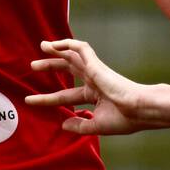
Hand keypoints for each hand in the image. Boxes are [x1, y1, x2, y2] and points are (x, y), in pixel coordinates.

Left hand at [25, 39, 154, 135]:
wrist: (139, 110)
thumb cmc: (124, 119)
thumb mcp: (97, 125)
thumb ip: (80, 124)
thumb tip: (63, 123)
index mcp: (94, 95)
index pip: (66, 95)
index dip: (47, 98)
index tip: (30, 100)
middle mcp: (93, 80)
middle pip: (68, 69)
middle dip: (51, 66)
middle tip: (33, 66)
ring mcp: (95, 71)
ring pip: (72, 55)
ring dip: (56, 50)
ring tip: (41, 46)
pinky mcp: (96, 64)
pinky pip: (80, 48)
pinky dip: (67, 44)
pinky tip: (53, 45)